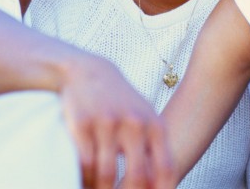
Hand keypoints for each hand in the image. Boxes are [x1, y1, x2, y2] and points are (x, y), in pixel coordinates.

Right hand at [59, 53, 175, 188]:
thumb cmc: (121, 102)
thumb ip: (155, 148)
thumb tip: (163, 185)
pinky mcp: (83, 124)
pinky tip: (86, 181)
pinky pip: (85, 164)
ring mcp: (108, 123)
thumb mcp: (145, 118)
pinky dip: (85, 179)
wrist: (90, 72)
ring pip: (107, 175)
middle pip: (137, 178)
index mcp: (154, 125)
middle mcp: (134, 124)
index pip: (165, 170)